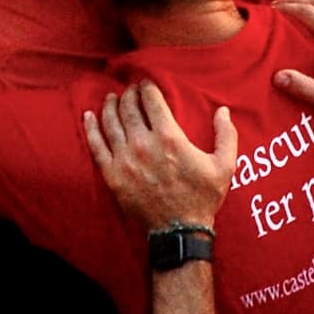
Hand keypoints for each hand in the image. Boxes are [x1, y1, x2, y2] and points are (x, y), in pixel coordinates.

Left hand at [81, 81, 235, 234]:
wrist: (179, 229)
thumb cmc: (203, 196)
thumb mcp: (224, 166)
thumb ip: (225, 135)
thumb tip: (222, 110)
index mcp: (169, 138)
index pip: (151, 101)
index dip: (147, 88)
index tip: (146, 84)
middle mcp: (143, 144)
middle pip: (128, 107)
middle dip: (129, 94)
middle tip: (130, 91)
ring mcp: (124, 159)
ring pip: (110, 121)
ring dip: (110, 105)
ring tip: (112, 98)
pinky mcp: (111, 173)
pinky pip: (95, 144)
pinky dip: (90, 127)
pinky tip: (88, 115)